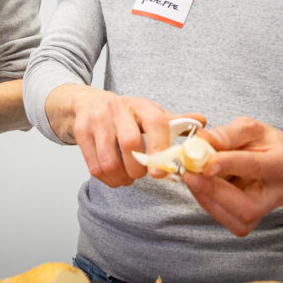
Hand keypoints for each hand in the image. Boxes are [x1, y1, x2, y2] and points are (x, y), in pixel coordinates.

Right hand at [67, 86, 204, 187]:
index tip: (161, 173)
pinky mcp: (81, 132)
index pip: (155, 124)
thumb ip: (176, 122)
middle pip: (130, 144)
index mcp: (141, 106)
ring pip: (109, 161)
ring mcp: (97, 120)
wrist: (88, 102)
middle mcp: (117, 109)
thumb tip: (202, 121)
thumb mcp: (150, 113)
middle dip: (138, 169)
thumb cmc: (126, 113)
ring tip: (128, 178)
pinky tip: (114, 176)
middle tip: (142, 175)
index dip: (160, 149)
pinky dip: (107, 179)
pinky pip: (94, 166)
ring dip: (121, 177)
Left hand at [181, 117, 282, 236]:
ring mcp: (267, 210)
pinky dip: (210, 205)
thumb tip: (202, 139)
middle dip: (215, 192)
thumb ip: (226, 133)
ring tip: (191, 177)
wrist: (274, 158)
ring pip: (238, 219)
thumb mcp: (248, 128)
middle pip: (249, 206)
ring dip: (208, 199)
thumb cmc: (261, 141)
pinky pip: (230, 221)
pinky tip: (201, 187)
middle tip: (189, 175)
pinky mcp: (252, 219)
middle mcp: (279, 192)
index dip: (228, 165)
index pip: (256, 166)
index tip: (204, 163)